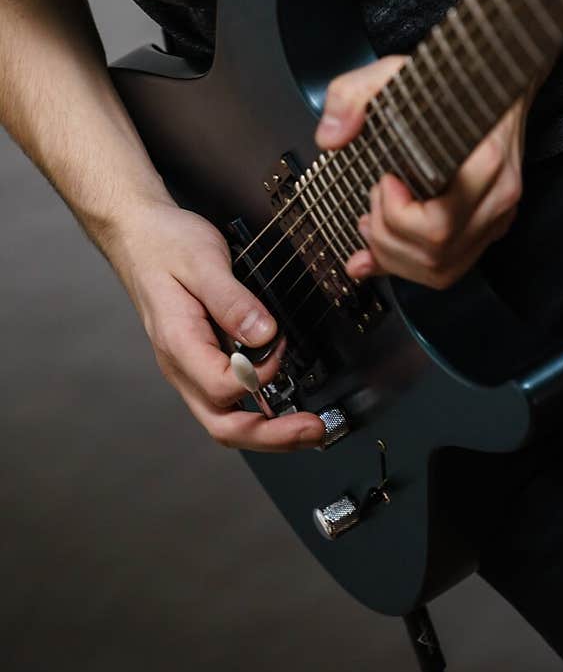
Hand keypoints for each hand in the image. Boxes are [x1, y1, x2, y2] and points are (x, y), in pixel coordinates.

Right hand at [103, 198, 324, 451]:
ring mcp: (189, 367)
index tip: (280, 346)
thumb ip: (234, 301)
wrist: (138, 235)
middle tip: (314, 431)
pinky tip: (281, 404)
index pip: (222, 387)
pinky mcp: (199, 361)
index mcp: (179, 343)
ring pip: (224, 420)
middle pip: (222, 425)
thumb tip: (265, 335)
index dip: (259, 375)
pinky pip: (225, 400)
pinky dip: (256, 411)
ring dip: (268, 431)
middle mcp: (181, 366)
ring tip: (306, 429)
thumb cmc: (166, 244)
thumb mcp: (203, 261)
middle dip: (271, 436)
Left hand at [315, 56, 526, 289]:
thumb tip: (330, 137)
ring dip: (395, 257)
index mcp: (484, 163)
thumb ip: (354, 95)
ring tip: (372, 223)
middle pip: (435, 254)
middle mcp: (497, 197)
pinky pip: (450, 267)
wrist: (496, 80)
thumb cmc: (451, 81)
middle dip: (386, 236)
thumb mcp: (395, 72)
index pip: (437, 224)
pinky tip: (378, 252)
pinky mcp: (489, 225)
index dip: (398, 214)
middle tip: (372, 199)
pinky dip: (408, 266)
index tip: (384, 180)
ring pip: (442, 270)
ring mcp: (497, 215)